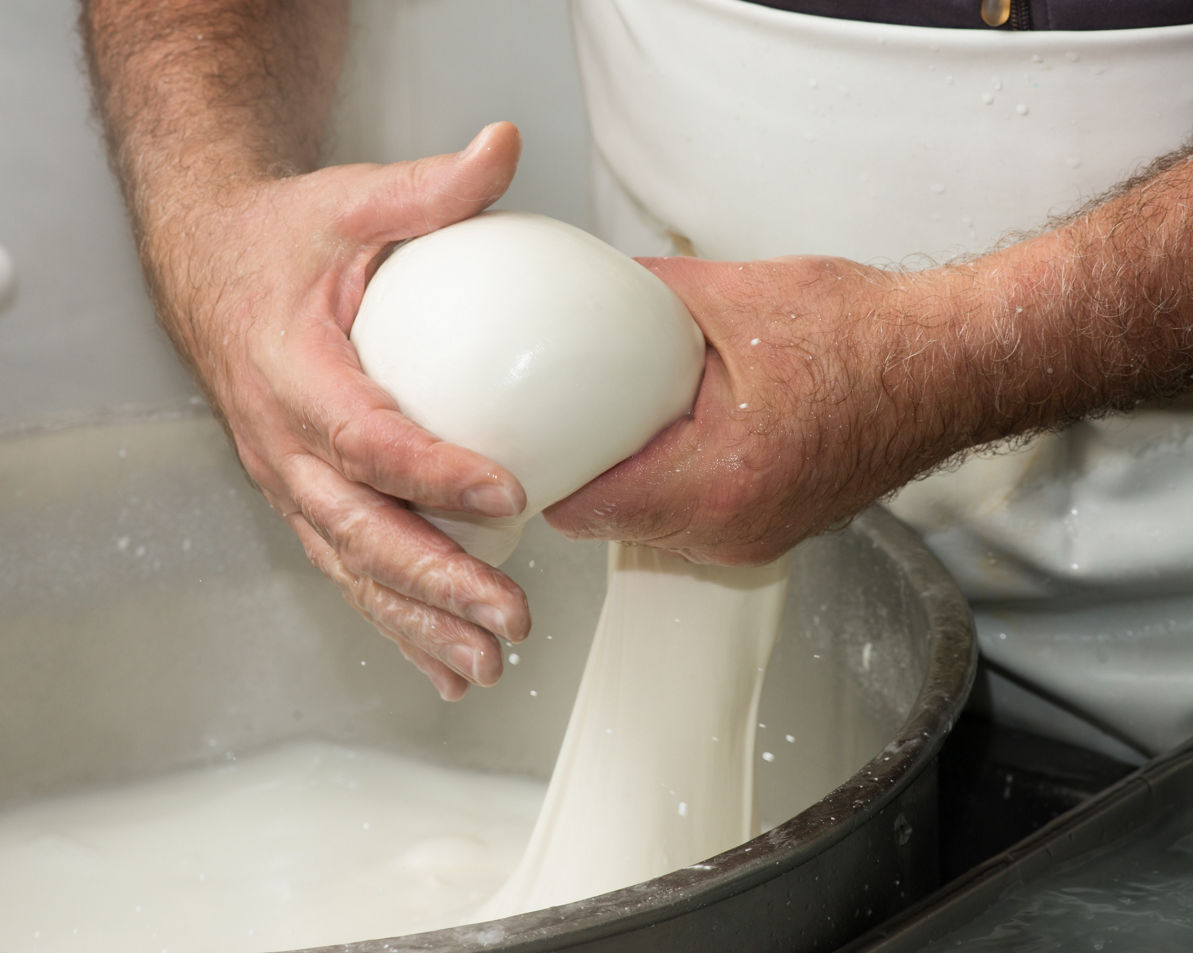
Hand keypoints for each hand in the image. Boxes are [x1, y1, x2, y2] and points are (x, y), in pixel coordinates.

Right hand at [146, 123, 531, 699]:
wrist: (212, 269)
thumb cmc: (283, 242)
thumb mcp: (350, 201)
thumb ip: (429, 188)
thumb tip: (504, 147)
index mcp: (294, 371)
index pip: (367, 435)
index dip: (434, 471)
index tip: (509, 495)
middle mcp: (284, 443)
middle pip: (360, 529)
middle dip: (436, 582)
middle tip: (510, 620)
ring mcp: (289, 480)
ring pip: (351, 568)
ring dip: (418, 624)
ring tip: (485, 667)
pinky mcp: (302, 498)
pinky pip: (346, 570)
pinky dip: (393, 622)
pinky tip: (442, 665)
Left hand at [549, 140, 1192, 563]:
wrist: (952, 371)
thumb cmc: (870, 336)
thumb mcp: (738, 295)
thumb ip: (644, 295)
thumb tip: (583, 284)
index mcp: (719, 477)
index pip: (587, 503)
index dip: (540, 474)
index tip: (514, 442)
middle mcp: (733, 529)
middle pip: (609, 522)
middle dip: (576, 475)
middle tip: (549, 422)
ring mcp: (753, 542)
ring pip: (646, 527)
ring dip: (621, 482)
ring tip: (606, 425)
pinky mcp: (768, 536)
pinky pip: (687, 523)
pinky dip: (663, 486)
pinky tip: (665, 437)